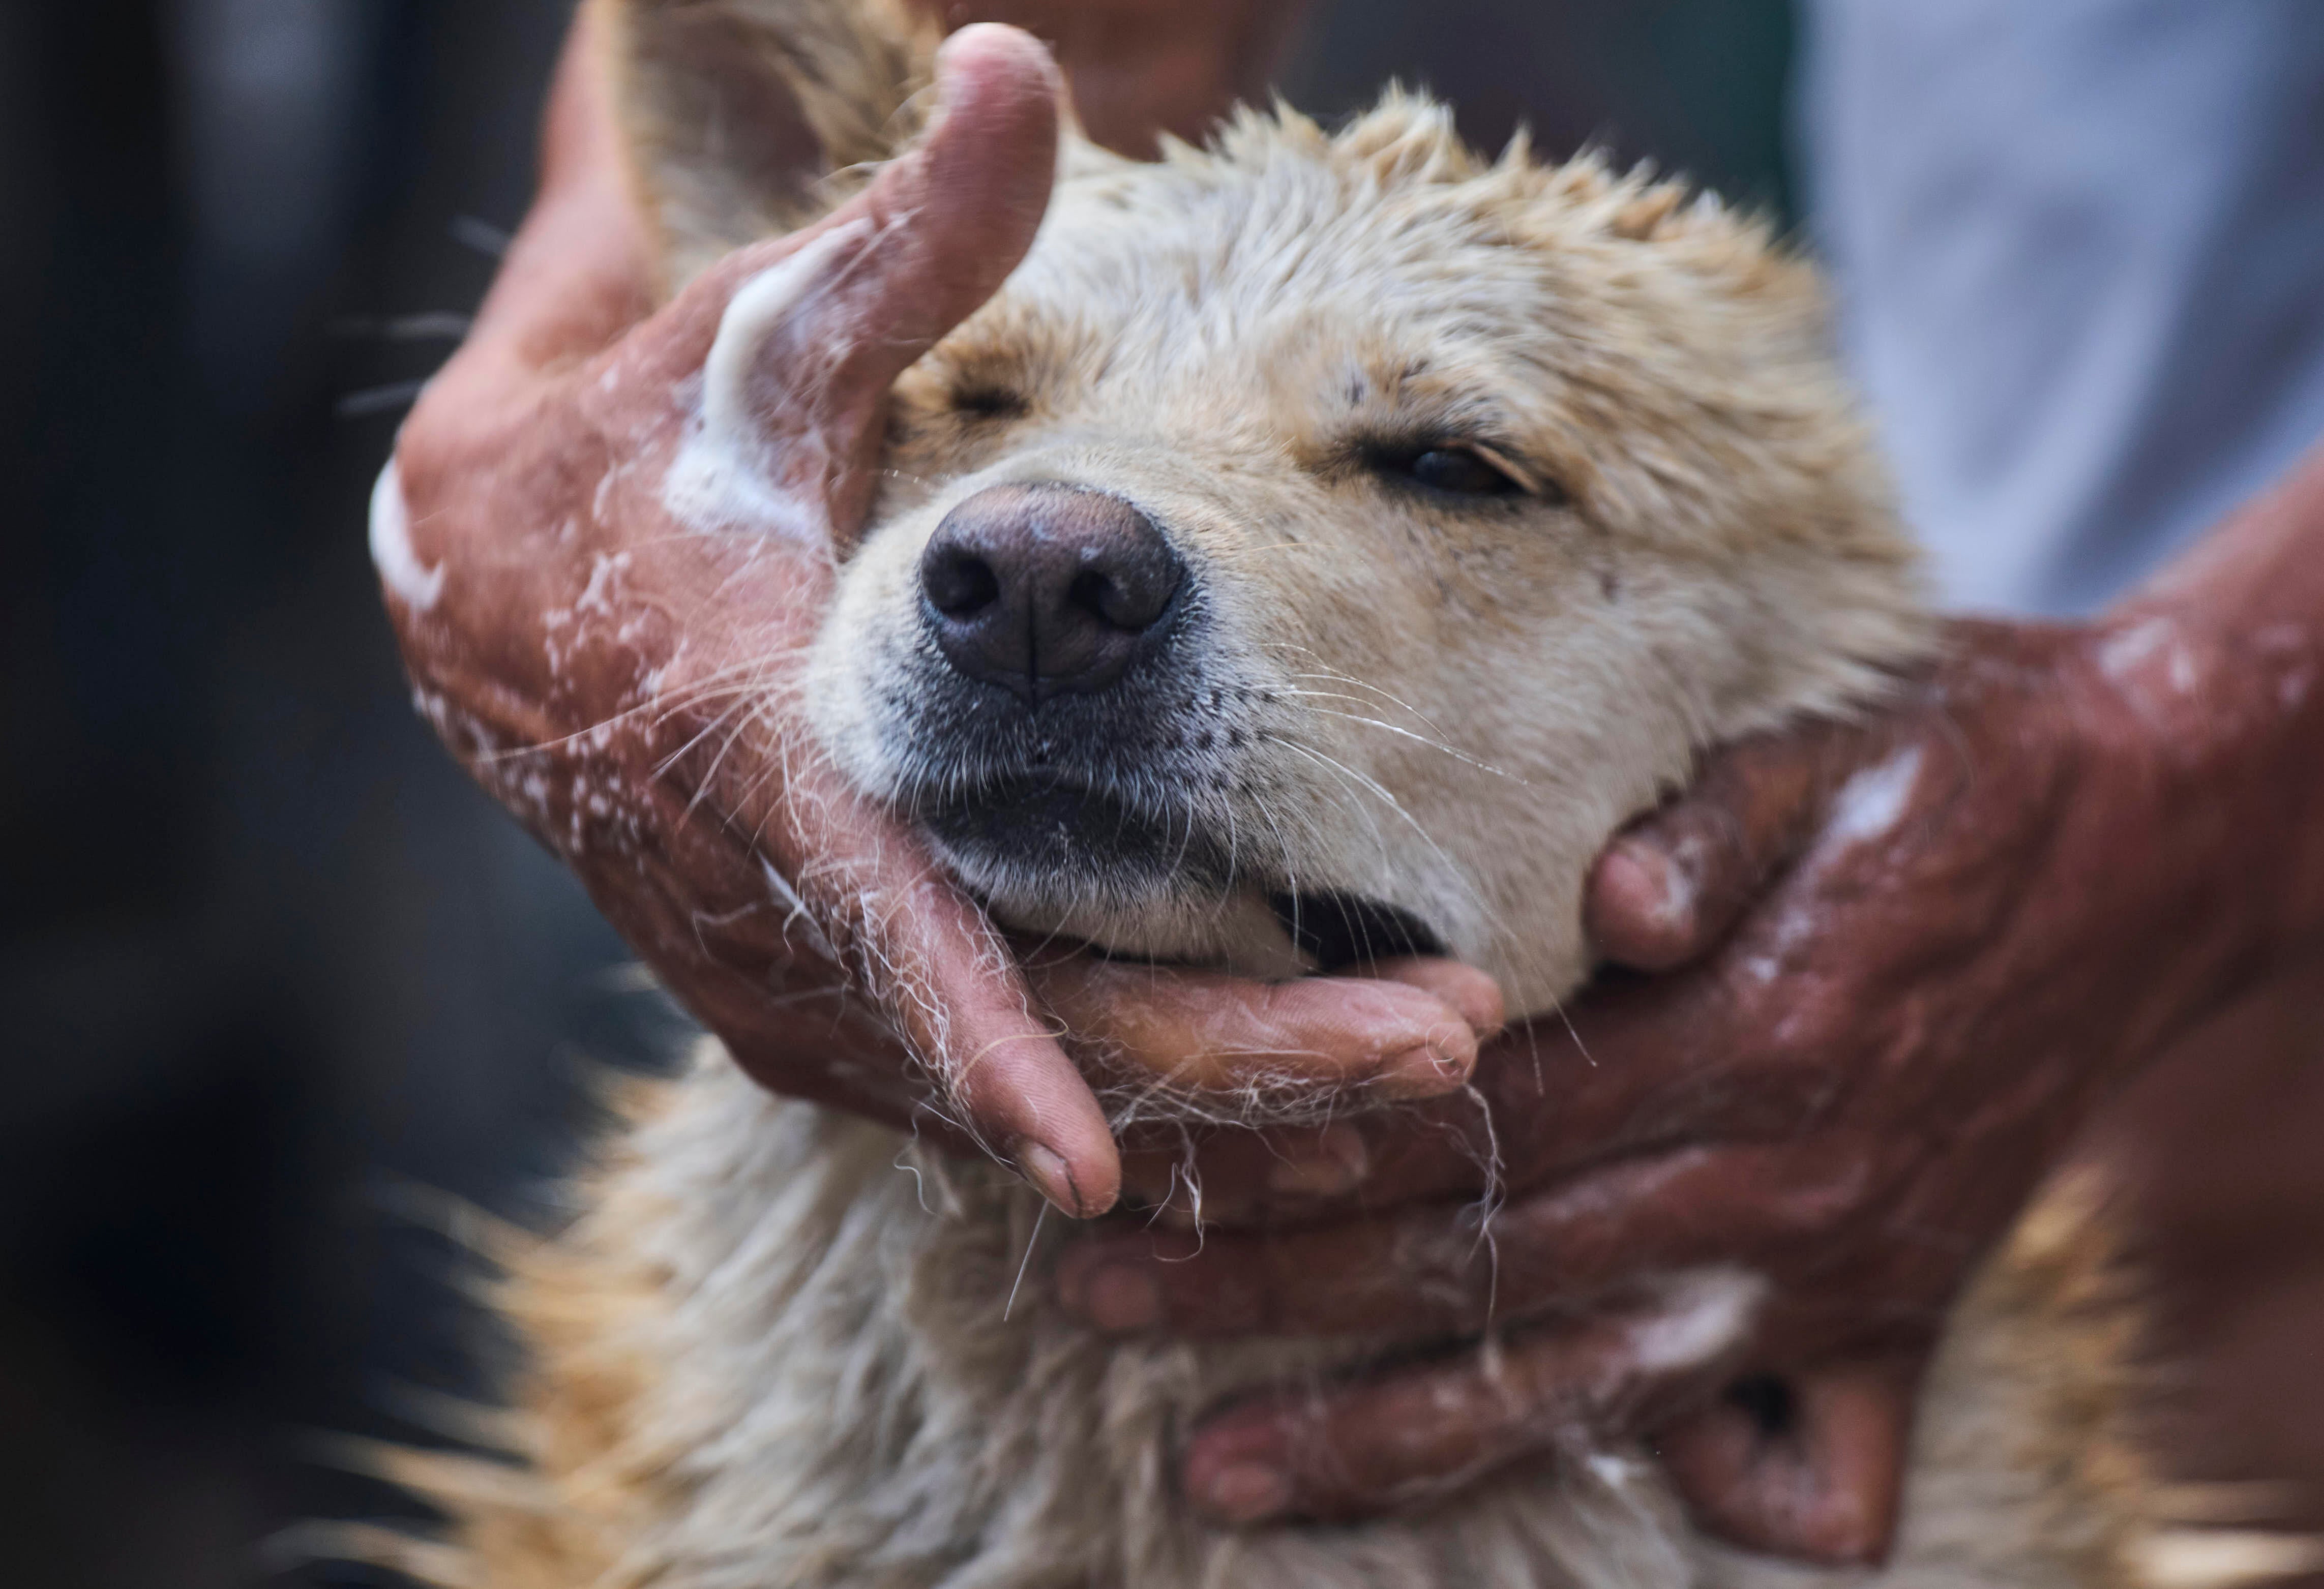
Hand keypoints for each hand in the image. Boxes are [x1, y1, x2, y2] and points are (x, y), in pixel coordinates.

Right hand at [379, 12, 1496, 1218]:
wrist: (504, 599)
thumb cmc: (646, 460)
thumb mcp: (754, 347)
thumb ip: (899, 244)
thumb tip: (1014, 56)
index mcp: (752, 767)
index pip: (885, 937)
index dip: (989, 1055)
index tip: (1101, 1163)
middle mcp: (773, 915)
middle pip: (1020, 1045)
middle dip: (1237, 1062)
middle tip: (1448, 1043)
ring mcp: (798, 987)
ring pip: (1027, 1086)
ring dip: (1226, 1088)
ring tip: (1422, 1054)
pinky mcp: (828, 1007)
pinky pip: (1004, 1073)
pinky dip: (1147, 1080)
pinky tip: (1297, 1065)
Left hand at [1059, 444, 2323, 1556]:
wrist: (2158, 831)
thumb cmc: (1955, 764)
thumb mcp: (1829, 745)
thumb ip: (1713, 826)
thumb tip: (1616, 909)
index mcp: (1742, 1039)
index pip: (1457, 1125)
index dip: (1292, 1155)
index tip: (1142, 1170)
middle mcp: (1774, 1184)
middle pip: (1475, 1267)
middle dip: (1269, 1300)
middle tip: (1098, 1309)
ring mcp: (1833, 1274)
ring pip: (1575, 1390)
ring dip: (1387, 1440)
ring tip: (1217, 1474)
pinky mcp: (1894, 1314)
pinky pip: (1777, 1460)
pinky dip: (1668, 1483)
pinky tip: (1538, 1481)